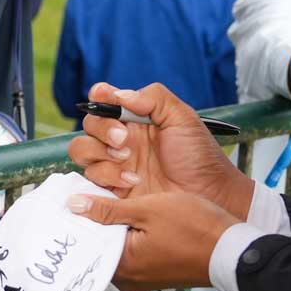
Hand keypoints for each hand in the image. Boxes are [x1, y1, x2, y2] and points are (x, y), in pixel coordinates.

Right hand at [71, 83, 253, 217]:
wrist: (208, 195)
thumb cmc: (199, 156)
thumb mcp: (182, 117)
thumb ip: (154, 98)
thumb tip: (121, 96)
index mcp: (135, 118)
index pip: (104, 99)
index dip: (99, 96)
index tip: (106, 99)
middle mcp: (121, 138)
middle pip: (89, 124)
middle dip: (102, 129)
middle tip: (124, 139)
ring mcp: (114, 163)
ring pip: (82, 150)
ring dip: (100, 153)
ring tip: (127, 159)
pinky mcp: (111, 188)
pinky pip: (91, 178)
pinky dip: (108, 176)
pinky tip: (131, 181)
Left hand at [71, 191, 238, 290]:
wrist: (234, 250)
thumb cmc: (197, 230)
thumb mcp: (148, 209)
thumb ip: (107, 209)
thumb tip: (74, 204)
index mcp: (120, 267)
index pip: (86, 239)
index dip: (82, 213)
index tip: (80, 194)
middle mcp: (127, 279)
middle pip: (100, 243)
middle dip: (100, 219)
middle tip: (102, 192)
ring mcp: (142, 278)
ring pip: (118, 245)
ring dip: (118, 224)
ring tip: (123, 201)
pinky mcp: (156, 272)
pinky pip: (134, 251)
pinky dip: (134, 234)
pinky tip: (140, 216)